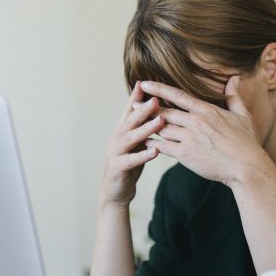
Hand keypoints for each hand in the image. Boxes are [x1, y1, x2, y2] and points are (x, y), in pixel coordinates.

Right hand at [100, 81, 164, 205]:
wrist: (115, 192)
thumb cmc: (129, 166)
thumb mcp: (136, 144)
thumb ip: (142, 128)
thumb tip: (157, 110)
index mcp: (121, 131)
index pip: (129, 111)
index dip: (136, 97)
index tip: (145, 82)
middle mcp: (116, 139)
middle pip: (130, 121)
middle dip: (143, 109)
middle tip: (157, 98)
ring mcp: (115, 153)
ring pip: (131, 138)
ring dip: (146, 129)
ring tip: (160, 121)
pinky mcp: (118, 168)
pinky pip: (131, 160)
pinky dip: (143, 155)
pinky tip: (156, 151)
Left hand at [140, 79, 265, 187]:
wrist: (246, 167)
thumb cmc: (246, 142)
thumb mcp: (242, 115)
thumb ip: (234, 96)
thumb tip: (234, 78)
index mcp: (206, 110)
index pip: (178, 95)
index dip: (159, 89)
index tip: (145, 84)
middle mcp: (195, 122)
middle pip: (164, 112)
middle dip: (147, 108)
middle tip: (133, 104)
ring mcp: (189, 138)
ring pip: (161, 128)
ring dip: (147, 125)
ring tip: (133, 123)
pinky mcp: (185, 155)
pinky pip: (163, 147)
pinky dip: (152, 144)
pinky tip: (143, 141)